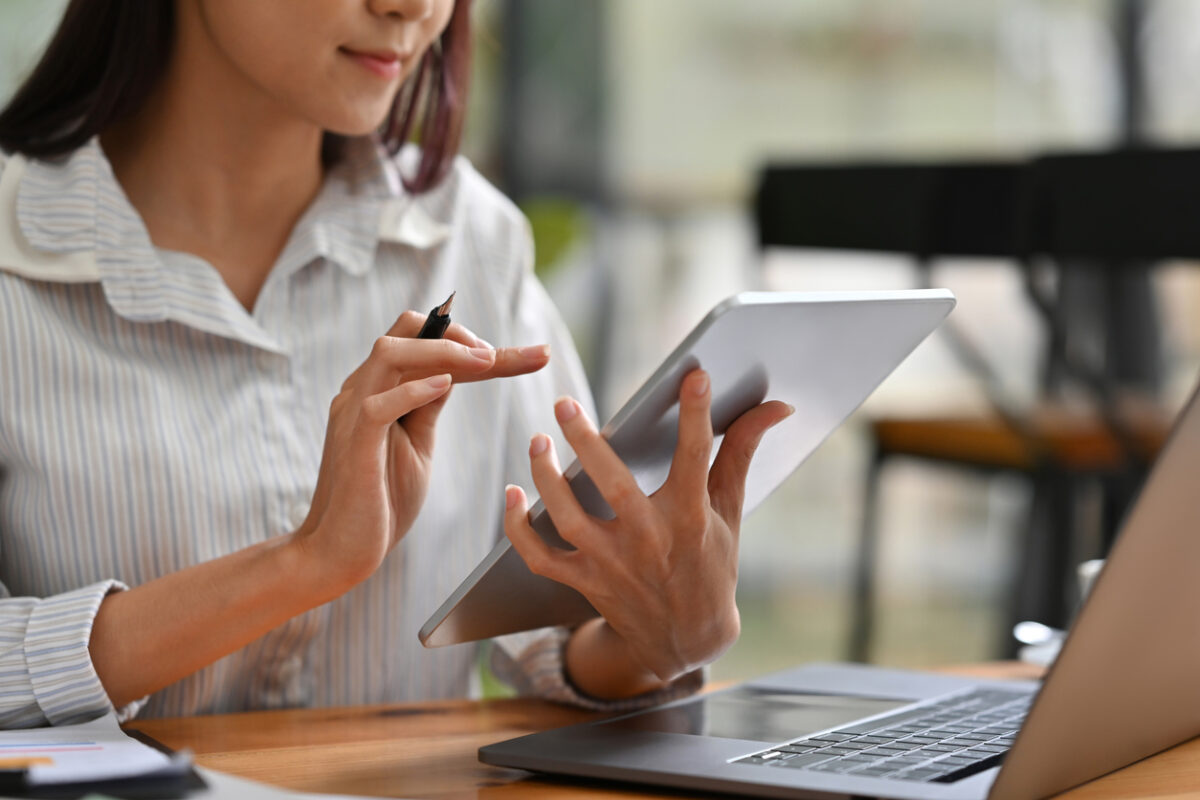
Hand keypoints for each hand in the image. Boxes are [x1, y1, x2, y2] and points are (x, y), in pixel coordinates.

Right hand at [293, 310, 550, 594]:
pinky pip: (377, 405)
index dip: (475, 340)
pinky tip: (446, 386)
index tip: (532, 355)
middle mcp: (363, 390)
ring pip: (389, 353)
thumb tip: (454, 372)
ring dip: (442, 350)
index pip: (423, 340)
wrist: (342, 550)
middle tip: (501, 355)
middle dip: (460, 333)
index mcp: (380, 388)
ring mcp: (354, 414)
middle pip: (406, 331)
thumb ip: (428, 405)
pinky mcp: (354, 445)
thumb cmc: (381, 499)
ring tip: (486, 361)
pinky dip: (413, 389)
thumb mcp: (416, 442)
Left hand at [503, 369, 791, 685]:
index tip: (695, 376)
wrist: (688, 639)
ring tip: (538, 441)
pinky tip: (511, 493)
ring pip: (567, 519)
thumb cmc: (710, 562)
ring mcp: (612, 564)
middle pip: (613, 486)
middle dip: (586, 444)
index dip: (697, 416)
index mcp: (690, 518)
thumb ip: (742, 451)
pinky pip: (541, 556)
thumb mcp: (729, 509)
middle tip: (565, 404)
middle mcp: (649, 540)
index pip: (696, 458)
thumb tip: (777, 406)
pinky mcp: (585, 581)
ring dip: (546, 479)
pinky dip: (518, 528)